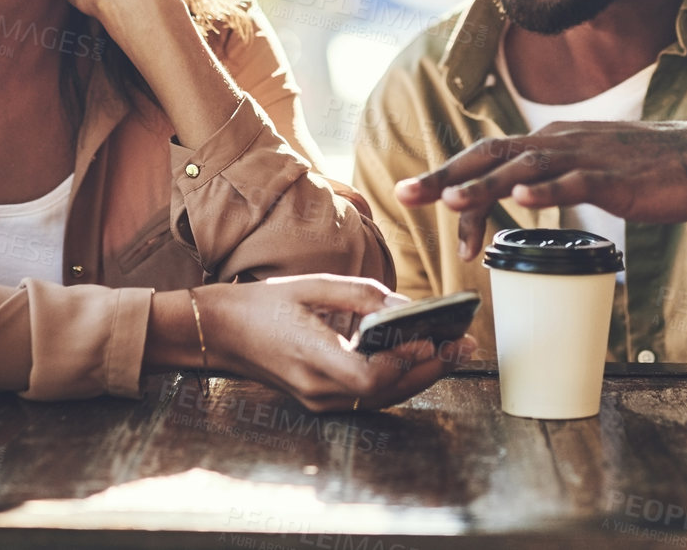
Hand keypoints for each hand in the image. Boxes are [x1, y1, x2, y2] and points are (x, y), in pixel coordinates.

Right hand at [195, 275, 475, 411]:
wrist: (221, 331)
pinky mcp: (321, 400)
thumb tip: (406, 307)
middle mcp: (317, 389)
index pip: (369, 376)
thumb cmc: (264, 304)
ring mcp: (318, 400)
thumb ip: (362, 296)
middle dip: (431, 368)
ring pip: (382, 397)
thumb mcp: (312, 286)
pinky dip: (398, 379)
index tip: (432, 338)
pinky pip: (370, 395)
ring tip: (453, 350)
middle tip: (465, 344)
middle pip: (386, 391)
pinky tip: (418, 359)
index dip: (405, 360)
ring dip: (420, 376)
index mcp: (311, 357)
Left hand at [393, 119, 686, 260]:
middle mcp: (562, 142)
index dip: (450, 175)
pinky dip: (547, 189)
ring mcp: (588, 157)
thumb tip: (518, 194)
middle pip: (492, 155)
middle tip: (405, 194)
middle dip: (445, 175)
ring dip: (486, 185)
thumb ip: (554, 175)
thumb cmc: (649, 169)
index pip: (490, 155)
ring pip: (525, 168)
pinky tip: (523, 200)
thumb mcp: (589, 167)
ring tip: (451, 201)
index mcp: (552, 140)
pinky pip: (576, 182)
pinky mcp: (616, 177)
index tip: (416, 196)